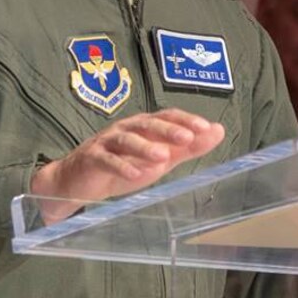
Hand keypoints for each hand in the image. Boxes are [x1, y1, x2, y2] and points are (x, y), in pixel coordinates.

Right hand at [31, 108, 224, 223]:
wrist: (79, 181)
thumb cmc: (124, 165)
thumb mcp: (160, 158)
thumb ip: (187, 147)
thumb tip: (218, 131)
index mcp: (146, 126)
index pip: (168, 117)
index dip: (187, 121)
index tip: (206, 129)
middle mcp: (128, 128)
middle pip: (149, 124)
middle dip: (169, 130)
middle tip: (188, 138)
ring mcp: (108, 141)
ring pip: (128, 140)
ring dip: (145, 147)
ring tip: (163, 158)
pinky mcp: (92, 158)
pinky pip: (107, 160)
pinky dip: (121, 167)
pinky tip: (134, 176)